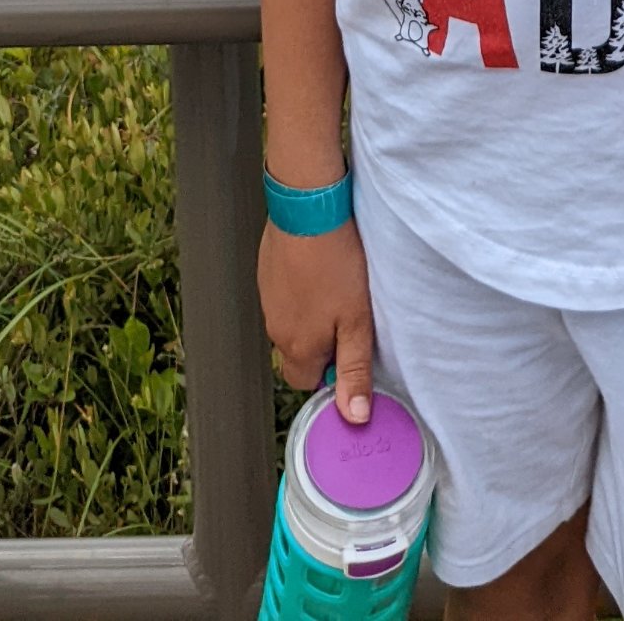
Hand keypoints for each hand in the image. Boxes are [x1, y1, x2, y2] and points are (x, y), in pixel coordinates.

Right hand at [259, 219, 374, 422]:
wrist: (307, 207)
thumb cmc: (335, 263)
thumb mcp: (357, 321)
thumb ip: (354, 371)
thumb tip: (354, 416)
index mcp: (297, 348)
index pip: (306, 383)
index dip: (329, 372)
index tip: (348, 350)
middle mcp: (276, 328)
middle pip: (297, 353)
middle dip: (321, 344)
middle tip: (346, 316)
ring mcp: (267, 298)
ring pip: (291, 323)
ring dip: (311, 315)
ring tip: (335, 287)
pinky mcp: (266, 272)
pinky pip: (283, 294)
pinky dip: (300, 288)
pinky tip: (319, 267)